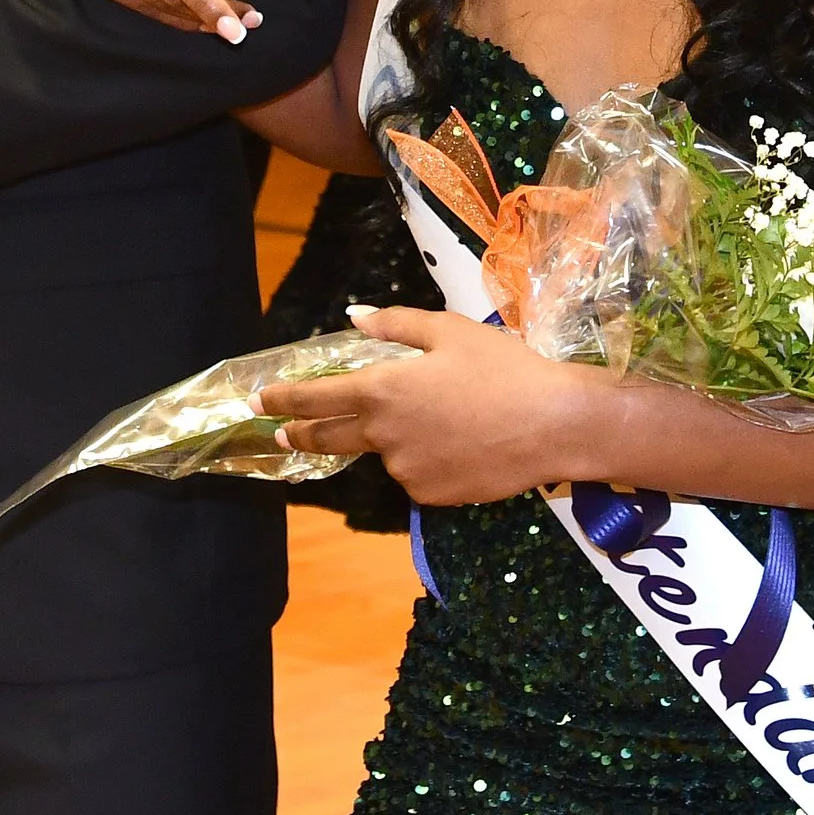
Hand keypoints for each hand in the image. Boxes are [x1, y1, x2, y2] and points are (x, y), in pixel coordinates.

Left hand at [258, 305, 604, 505]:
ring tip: (442, 416)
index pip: (316, 398)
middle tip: (285, 433)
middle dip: (302, 434)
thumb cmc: (501, 367)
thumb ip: (394, 325)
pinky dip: (424, 457)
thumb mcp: (449, 331)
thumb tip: (354, 318)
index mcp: (381, 390)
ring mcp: (405, 471)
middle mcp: (384, 436)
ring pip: (385, 453)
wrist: (552, 423)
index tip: (261, 401)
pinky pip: (416, 473)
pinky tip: (460, 441)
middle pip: (328, 439)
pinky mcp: (430, 496)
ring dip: (391, 438)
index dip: (284, 399)